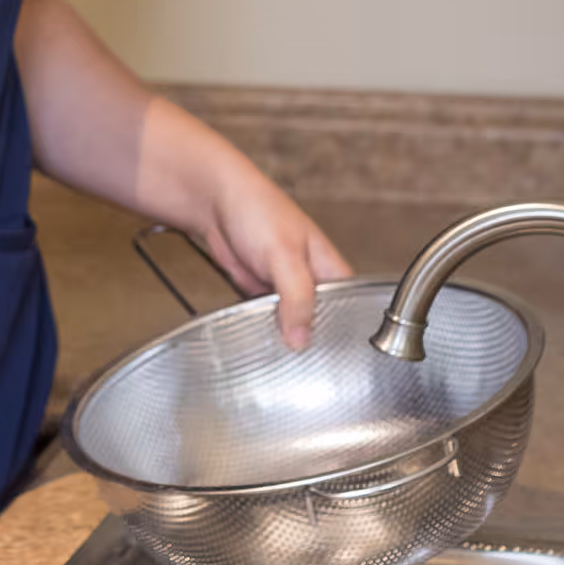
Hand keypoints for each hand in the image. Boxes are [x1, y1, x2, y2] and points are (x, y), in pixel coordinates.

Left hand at [142, 101, 350, 349]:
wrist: (213, 200)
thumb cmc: (256, 209)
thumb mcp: (284, 255)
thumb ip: (297, 297)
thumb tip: (302, 339)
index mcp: (332, 271)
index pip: (350, 313)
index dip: (342, 337)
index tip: (329, 360)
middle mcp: (313, 283)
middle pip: (320, 325)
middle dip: (309, 343)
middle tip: (300, 364)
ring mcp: (286, 290)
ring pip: (292, 327)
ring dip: (284, 339)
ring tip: (278, 355)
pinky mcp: (261, 296)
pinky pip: (268, 323)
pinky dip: (264, 332)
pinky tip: (259, 343)